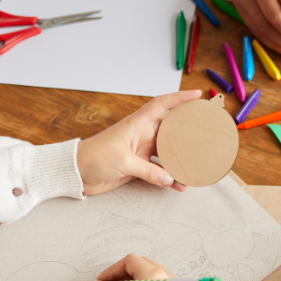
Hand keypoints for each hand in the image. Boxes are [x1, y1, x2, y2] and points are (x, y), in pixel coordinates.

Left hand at [76, 90, 201, 194]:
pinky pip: (159, 171)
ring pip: (168, 153)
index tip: (196, 95)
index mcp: (137, 125)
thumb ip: (148, 170)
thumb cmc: (93, 157)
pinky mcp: (138, 166)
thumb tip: (169, 178)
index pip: (161, 105)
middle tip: (205, 135)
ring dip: (180, 161)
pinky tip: (178, 185)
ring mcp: (141, 151)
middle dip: (187, 132)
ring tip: (195, 167)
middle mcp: (142, 135)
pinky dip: (169, 178)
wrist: (75, 172)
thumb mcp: (123, 162)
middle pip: (171, 130)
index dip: (179, 98)